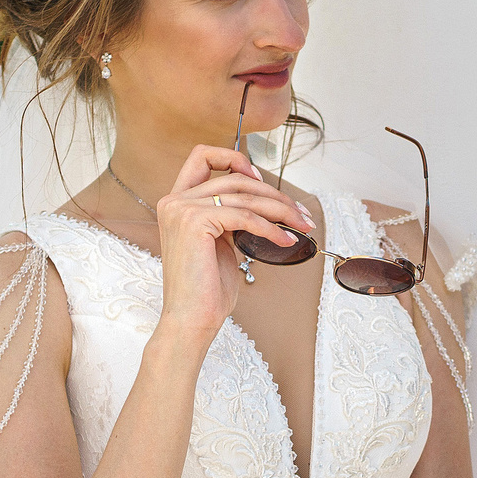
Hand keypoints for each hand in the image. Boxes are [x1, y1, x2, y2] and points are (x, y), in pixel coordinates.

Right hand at [150, 145, 309, 350]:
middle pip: (235, 180)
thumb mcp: (221, 242)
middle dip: (274, 195)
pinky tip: (286, 240)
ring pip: (244, 196)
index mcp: (177, 202)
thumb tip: (266, 203)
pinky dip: (271, 227)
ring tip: (302, 226)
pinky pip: (245, 216)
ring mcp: (181, 209)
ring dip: (280, 210)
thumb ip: (231, 217)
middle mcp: (174, 201)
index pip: (202, 157)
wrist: (192, 320)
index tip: (261, 178)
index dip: (234, 158)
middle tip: (301, 213)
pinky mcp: (194, 222)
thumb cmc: (207, 289)